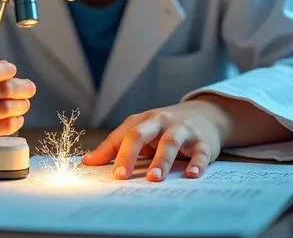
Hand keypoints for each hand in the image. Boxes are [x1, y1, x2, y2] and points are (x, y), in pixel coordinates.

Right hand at [0, 60, 35, 143]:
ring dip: (22, 104)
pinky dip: (15, 121)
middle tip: (29, 87)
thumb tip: (12, 74)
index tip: (12, 70)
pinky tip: (16, 116)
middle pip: (3, 90)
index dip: (9, 70)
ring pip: (5, 110)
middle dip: (23, 88)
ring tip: (23, 102)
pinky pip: (2, 129)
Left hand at [82, 100, 232, 181]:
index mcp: (144, 121)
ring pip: (170, 143)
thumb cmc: (165, 127)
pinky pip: (200, 153)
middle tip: (121, 175)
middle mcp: (161, 122)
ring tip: (153, 178)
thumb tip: (88, 162)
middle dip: (129, 154)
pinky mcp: (203, 142)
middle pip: (141, 134)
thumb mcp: (142, 131)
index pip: (123, 135)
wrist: (204, 114)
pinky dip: (196, 164)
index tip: (95, 168)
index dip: (109, 152)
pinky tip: (191, 175)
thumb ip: (115, 146)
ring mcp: (182, 131)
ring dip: (161, 161)